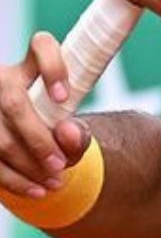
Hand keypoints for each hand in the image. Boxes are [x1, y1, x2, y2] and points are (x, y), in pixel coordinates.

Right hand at [0, 33, 90, 197]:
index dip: (52, 66)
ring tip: (54, 182)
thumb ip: (76, 134)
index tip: (65, 97)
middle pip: (14, 102)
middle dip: (39, 139)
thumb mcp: (69, 132)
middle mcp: (1, 80)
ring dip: (27, 166)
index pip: (41, 46)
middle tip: (61, 165)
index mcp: (28, 67)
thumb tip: (66, 134)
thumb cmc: (51, 132)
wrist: (28, 148)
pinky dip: (14, 180)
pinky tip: (36, 191)